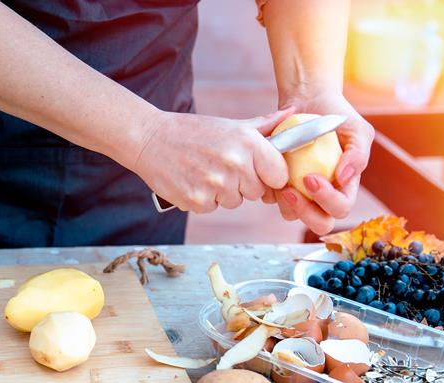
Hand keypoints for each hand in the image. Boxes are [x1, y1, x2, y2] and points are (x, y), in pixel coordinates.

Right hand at [133, 108, 294, 212]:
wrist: (150, 140)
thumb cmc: (192, 131)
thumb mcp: (229, 125)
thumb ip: (263, 126)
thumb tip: (293, 114)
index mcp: (248, 143)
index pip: (279, 175)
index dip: (269, 175)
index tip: (257, 171)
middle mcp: (235, 165)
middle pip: (256, 192)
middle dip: (243, 184)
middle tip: (222, 167)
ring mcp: (216, 185)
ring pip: (234, 202)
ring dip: (222, 192)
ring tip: (204, 172)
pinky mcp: (197, 201)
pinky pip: (211, 207)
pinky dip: (203, 199)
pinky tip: (192, 180)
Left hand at [266, 92, 374, 234]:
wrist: (308, 101)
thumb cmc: (335, 116)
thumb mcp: (356, 129)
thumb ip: (358, 153)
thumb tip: (345, 177)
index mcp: (345, 185)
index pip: (341, 208)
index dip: (327, 200)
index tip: (311, 178)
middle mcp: (323, 194)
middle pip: (320, 223)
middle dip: (306, 212)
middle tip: (291, 190)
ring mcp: (301, 192)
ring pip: (293, 216)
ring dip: (285, 203)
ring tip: (279, 181)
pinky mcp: (280, 185)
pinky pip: (273, 200)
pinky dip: (270, 191)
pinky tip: (268, 173)